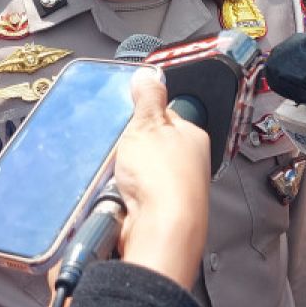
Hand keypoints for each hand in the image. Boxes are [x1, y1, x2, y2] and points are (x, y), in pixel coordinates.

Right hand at [114, 67, 210, 288]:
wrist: (160, 231)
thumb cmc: (163, 177)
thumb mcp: (149, 124)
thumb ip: (148, 98)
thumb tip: (148, 75)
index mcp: (191, 138)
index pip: (164, 116)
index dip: (141, 115)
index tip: (125, 117)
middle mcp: (186, 165)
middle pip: (147, 146)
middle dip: (128, 148)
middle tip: (118, 149)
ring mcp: (171, 191)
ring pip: (135, 174)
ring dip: (120, 173)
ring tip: (115, 175)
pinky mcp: (153, 214)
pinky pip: (126, 197)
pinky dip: (116, 195)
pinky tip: (114, 195)